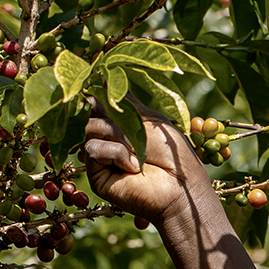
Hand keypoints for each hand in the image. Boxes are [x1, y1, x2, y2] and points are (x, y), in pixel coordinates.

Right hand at [80, 104, 221, 236]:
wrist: (178, 187)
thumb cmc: (172, 153)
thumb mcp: (150, 119)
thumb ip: (126, 102)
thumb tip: (100, 82)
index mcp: (120, 122)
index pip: (98, 101)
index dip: (100, 96)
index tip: (108, 94)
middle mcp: (106, 137)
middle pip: (89, 111)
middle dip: (113, 116)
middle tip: (134, 129)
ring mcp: (99, 156)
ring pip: (89, 128)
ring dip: (117, 135)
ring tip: (138, 151)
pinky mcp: (95, 173)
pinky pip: (93, 149)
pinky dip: (115, 154)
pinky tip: (132, 167)